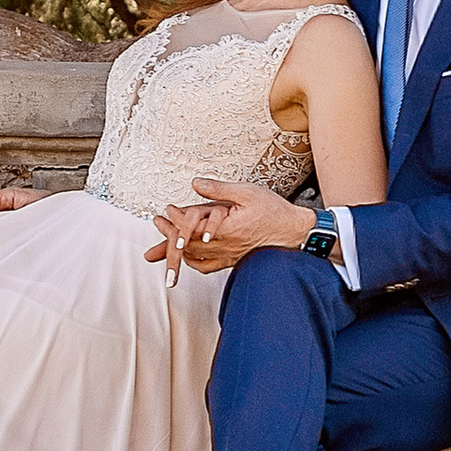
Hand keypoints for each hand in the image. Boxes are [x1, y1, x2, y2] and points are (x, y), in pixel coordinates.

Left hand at [148, 179, 313, 276]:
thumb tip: (197, 184)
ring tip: (163, 243)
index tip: (168, 210)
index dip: (176, 220)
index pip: (192, 228)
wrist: (293, 232)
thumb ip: (219, 190)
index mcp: (226, 229)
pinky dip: (193, 262)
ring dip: (176, 250)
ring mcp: (229, 256)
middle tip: (158, 224)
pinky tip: (187, 257)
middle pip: (188, 246)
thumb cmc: (273, 211)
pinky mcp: (233, 260)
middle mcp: (225, 246)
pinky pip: (208, 267)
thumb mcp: (246, 192)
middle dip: (169, 236)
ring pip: (195, 258)